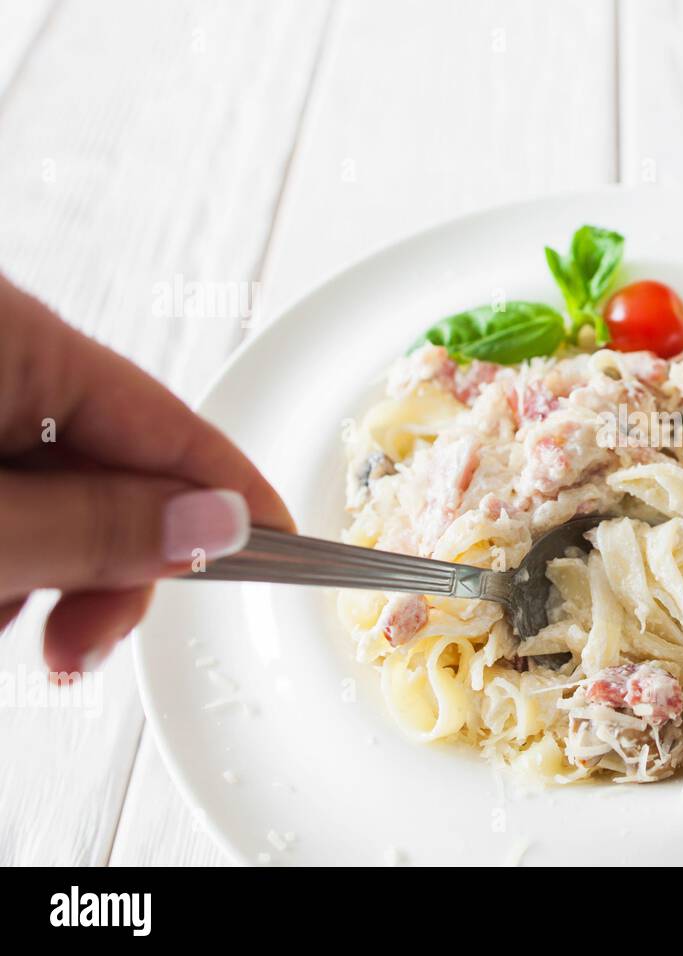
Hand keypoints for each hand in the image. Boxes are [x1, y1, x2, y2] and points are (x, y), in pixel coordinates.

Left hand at [0, 274, 292, 672]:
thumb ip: (94, 528)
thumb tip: (221, 523)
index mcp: (12, 336)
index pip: (165, 421)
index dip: (232, 492)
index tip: (287, 548)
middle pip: (108, 459)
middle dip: (112, 559)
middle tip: (83, 646)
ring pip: (52, 484)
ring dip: (50, 563)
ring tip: (6, 620)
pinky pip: (5, 485)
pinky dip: (7, 545)